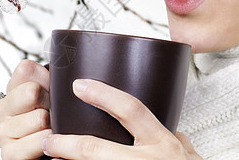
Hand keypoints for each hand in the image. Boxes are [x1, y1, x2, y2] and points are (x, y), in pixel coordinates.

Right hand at [0, 60, 51, 159]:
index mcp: (11, 89)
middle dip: (50, 102)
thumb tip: (43, 67)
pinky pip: (32, 144)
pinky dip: (44, 142)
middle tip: (52, 111)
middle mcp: (3, 110)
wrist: (52, 145)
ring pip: (37, 118)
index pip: (26, 70)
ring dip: (50, 124)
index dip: (46, 80)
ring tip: (51, 127)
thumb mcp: (51, 90)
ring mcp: (3, 132)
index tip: (49, 89)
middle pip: (32, 92)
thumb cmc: (51, 115)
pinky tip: (47, 139)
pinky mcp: (9, 153)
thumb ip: (46, 74)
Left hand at [41, 79, 201, 159]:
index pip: (131, 110)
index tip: (79, 85)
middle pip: (97, 149)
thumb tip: (175, 131)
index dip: (104, 95)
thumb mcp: (189, 156)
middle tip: (49, 138)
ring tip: (51, 158)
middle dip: (68, 144)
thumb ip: (178, 142)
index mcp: (162, 144)